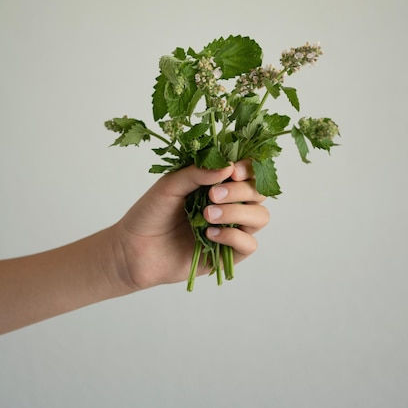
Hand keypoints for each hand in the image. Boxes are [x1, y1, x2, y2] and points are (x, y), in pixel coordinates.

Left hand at [113, 160, 269, 289]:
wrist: (133, 250)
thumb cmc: (149, 213)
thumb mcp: (169, 185)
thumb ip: (197, 174)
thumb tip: (228, 167)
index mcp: (217, 182)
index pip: (248, 171)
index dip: (248, 168)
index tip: (233, 171)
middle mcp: (229, 203)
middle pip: (258, 192)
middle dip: (241, 191)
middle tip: (213, 195)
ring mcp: (231, 228)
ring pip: (259, 216)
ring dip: (238, 213)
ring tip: (207, 215)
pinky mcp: (228, 254)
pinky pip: (249, 244)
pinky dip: (233, 237)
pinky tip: (210, 234)